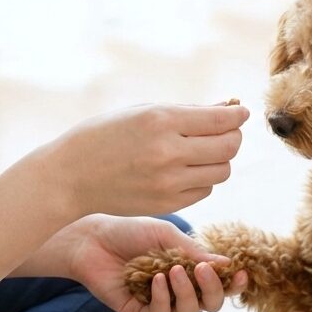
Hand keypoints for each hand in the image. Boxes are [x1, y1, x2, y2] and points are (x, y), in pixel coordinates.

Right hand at [38, 103, 249, 217]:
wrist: (70, 176)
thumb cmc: (105, 136)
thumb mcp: (142, 111)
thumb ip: (187, 111)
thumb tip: (230, 107)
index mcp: (161, 120)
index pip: (221, 119)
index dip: (238, 115)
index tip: (241, 112)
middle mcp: (168, 152)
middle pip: (229, 146)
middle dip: (233, 136)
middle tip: (225, 132)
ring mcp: (168, 182)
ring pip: (222, 171)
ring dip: (219, 159)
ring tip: (202, 151)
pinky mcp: (167, 204)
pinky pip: (205, 190)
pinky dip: (202, 179)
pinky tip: (185, 170)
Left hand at [38, 215, 248, 311]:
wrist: (93, 238)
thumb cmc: (131, 232)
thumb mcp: (166, 236)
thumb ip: (194, 251)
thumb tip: (227, 264)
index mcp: (190, 271)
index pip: (220, 285)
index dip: (234, 284)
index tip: (241, 273)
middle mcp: (178, 291)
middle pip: (209, 305)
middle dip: (212, 290)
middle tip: (202, 270)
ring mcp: (159, 303)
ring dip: (186, 293)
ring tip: (173, 271)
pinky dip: (162, 298)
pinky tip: (156, 279)